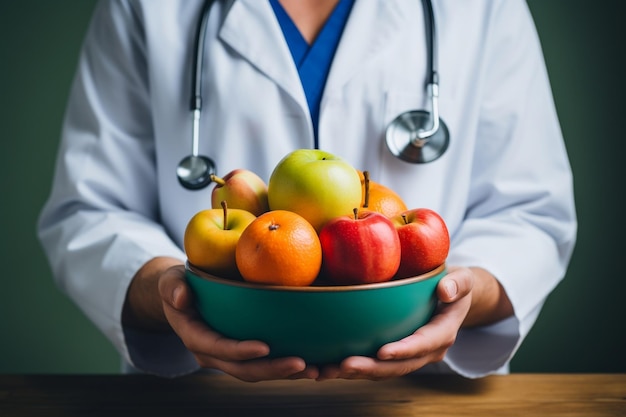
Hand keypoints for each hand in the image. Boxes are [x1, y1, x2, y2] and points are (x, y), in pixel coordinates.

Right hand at [124, 257, 318, 381]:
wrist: (182, 298)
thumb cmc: (178, 286)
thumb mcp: (170, 281)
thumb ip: (173, 287)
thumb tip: (181, 297)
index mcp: (195, 337)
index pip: (218, 348)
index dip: (240, 351)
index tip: (264, 346)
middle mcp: (212, 354)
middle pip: (243, 369)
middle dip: (272, 369)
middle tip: (301, 364)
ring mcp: (229, 357)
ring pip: (257, 372)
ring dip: (285, 374)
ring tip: (314, 371)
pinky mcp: (244, 354)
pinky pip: (265, 364)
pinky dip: (287, 367)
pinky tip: (314, 364)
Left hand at [317, 267, 474, 380]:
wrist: (452, 298)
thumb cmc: (454, 286)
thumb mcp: (462, 279)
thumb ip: (457, 283)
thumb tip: (445, 291)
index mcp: (442, 333)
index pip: (423, 344)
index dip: (403, 350)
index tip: (382, 351)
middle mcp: (426, 351)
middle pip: (399, 366)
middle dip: (372, 368)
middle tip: (344, 365)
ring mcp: (409, 356)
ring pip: (383, 370)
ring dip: (356, 373)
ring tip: (328, 370)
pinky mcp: (394, 354)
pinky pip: (374, 364)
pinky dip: (352, 368)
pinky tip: (327, 366)